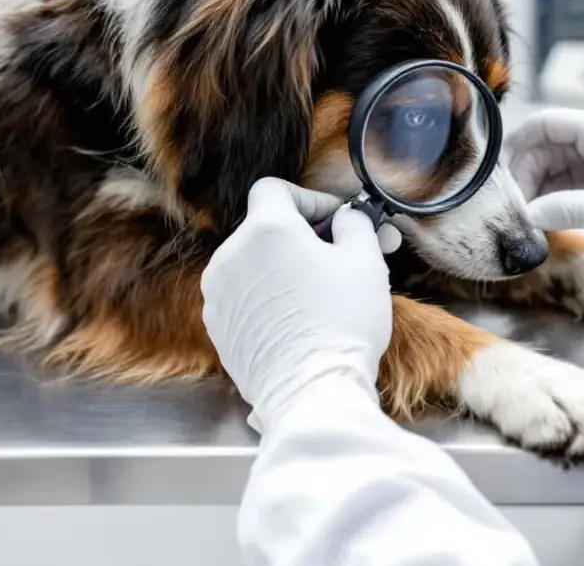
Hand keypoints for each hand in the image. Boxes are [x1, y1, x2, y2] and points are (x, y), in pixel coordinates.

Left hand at [201, 178, 399, 432]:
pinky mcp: (218, 327)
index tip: (337, 221)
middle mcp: (231, 255)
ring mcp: (219, 294)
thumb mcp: (365, 261)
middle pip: (267, 228)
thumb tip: (348, 218)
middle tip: (344, 256)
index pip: (276, 189)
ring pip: (255, 263)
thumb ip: (356, 224)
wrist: (312, 393)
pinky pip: (245, 296)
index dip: (311, 199)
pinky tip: (300, 318)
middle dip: (306, 237)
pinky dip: (269, 297)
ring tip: (324, 292)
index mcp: (265, 229)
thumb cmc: (341, 324)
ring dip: (286, 267)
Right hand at [506, 109, 583, 273]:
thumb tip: (526, 216)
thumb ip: (568, 209)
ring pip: (558, 166)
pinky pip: (574, 183)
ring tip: (530, 220)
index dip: (518, 145)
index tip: (499, 179)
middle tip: (515, 210)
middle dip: (527, 175)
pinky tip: (548, 220)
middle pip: (548, 146)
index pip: (548, 123)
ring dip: (541, 190)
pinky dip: (559, 199)